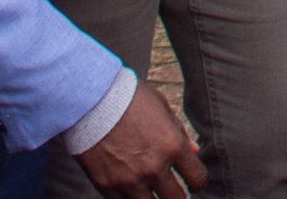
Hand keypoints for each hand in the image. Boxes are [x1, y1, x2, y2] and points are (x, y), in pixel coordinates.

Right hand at [76, 84, 205, 195]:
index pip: (197, 178)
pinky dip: (129, 198)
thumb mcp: (160, 106)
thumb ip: (178, 130)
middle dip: (177, 195)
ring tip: (151, 191)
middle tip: (171, 190)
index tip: (192, 180)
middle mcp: (154, 167)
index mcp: (173, 145)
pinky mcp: (107, 187)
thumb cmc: (128, 97)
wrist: (89, 100)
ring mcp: (130, 180)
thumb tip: (193, 150)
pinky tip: (130, 190)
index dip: (197, 181)